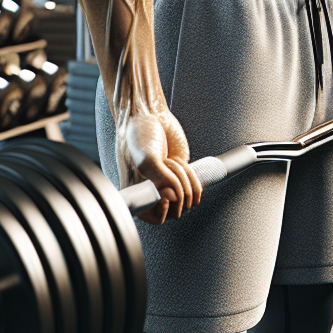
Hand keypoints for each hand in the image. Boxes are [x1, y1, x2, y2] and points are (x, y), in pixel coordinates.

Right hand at [116, 107, 202, 224]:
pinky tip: (183, 165)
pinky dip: (193, 177)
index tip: (164, 190)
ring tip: (170, 160)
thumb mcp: (147, 158)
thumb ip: (159, 179)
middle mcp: (152, 194)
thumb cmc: (140, 135)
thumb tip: (174, 197)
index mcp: (137, 195)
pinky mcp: (181, 178)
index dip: (164, 206)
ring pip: (188, 199)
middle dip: (176, 184)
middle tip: (166, 165)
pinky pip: (196, 190)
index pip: (156, 218)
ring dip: (184, 177)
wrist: (150, 115)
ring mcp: (168, 187)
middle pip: (176, 210)